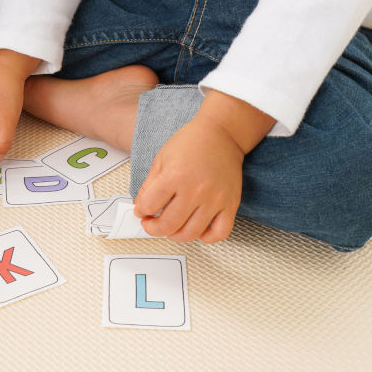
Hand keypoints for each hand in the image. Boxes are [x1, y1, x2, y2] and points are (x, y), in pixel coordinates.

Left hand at [134, 90, 274, 242]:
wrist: (222, 134)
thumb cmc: (192, 143)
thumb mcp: (161, 159)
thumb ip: (148, 186)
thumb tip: (140, 208)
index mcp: (175, 175)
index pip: (150, 206)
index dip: (141, 211)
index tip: (142, 211)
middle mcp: (196, 189)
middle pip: (168, 225)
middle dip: (153, 228)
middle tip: (151, 224)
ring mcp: (215, 199)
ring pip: (191, 233)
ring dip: (174, 235)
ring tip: (170, 227)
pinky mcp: (230, 204)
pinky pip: (220, 233)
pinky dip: (206, 237)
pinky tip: (197, 229)